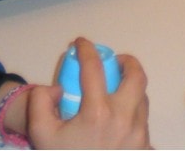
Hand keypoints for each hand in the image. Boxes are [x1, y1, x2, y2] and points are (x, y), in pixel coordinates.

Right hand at [26, 39, 150, 149]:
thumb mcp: (40, 131)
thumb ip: (40, 100)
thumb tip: (59, 88)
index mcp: (98, 114)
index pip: (94, 68)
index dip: (87, 49)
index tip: (81, 43)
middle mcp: (125, 120)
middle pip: (137, 76)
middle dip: (126, 62)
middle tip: (113, 62)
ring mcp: (139, 135)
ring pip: (142, 98)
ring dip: (130, 87)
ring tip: (114, 90)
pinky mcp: (144, 147)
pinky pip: (143, 120)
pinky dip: (133, 110)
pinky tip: (118, 116)